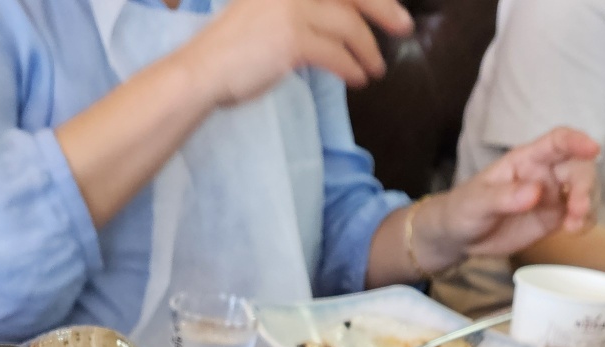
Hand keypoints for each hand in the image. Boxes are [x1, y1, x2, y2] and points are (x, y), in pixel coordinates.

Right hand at [189, 0, 415, 103]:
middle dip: (383, 9)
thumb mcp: (264, 13)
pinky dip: (352, 67)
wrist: (201, 71)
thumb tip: (333, 21)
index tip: (385, 9)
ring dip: (368, 49)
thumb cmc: (229, 50)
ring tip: (375, 68)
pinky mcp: (292, 39)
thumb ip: (297, 10)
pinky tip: (358, 79)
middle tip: (403, 26)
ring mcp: (293, 9)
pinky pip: (335, 53)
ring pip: (348, 24)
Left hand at [413, 128, 601, 269]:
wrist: (459, 236)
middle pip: (578, 168)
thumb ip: (503, 197)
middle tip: (577, 210)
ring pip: (584, 191)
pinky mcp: (554, 218)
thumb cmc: (464, 209)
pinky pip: (579, 215)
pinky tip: (577, 231)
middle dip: (584, 186)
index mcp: (527, 159)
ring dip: (588, 205)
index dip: (577, 141)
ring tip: (574, 227)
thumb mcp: (476, 203)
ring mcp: (553, 195)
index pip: (557, 141)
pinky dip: (585, 221)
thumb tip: (535, 193)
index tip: (593, 149)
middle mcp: (546, 173)